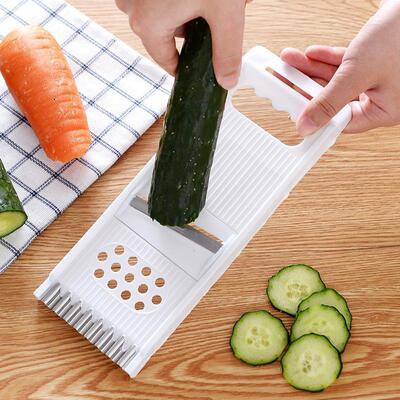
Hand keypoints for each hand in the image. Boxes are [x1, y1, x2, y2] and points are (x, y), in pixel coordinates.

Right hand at [116, 0, 247, 88]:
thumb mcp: (224, 12)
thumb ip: (227, 51)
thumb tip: (227, 81)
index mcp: (148, 25)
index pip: (168, 62)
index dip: (188, 66)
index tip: (201, 66)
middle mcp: (133, 8)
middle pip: (168, 36)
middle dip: (194, 29)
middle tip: (216, 15)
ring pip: (163, 13)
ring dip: (187, 9)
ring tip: (211, 0)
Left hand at [280, 0, 399, 134]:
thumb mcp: (359, 73)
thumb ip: (330, 101)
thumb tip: (307, 126)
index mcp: (383, 111)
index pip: (340, 121)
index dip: (315, 115)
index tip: (293, 106)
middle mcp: (380, 98)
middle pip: (334, 99)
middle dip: (307, 85)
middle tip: (286, 79)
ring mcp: (376, 79)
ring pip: (336, 80)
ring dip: (312, 69)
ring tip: (291, 61)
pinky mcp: (373, 61)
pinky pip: (345, 65)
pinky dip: (328, 58)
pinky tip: (310, 54)